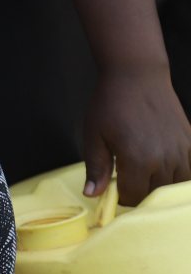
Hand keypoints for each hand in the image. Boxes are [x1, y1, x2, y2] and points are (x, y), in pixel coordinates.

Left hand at [83, 65, 190, 205]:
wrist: (137, 76)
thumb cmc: (110, 104)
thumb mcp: (94, 136)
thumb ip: (96, 168)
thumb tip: (93, 194)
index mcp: (137, 159)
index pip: (133, 197)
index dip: (121, 196)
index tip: (114, 187)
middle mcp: (164, 159)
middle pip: (154, 194)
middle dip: (139, 192)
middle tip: (127, 179)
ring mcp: (181, 151)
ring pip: (174, 186)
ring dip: (159, 185)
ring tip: (144, 173)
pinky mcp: (190, 142)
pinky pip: (189, 170)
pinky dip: (177, 174)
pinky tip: (162, 166)